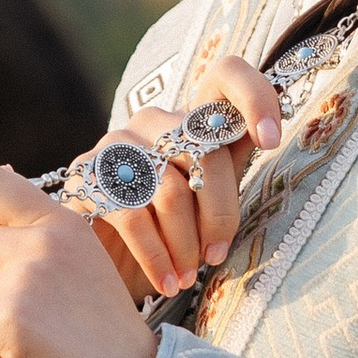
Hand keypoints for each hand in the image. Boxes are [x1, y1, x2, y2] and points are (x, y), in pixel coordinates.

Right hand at [90, 55, 283, 301]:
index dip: (255, 96)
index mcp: (193, 119)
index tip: (271, 140)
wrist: (102, 266)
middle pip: (206, 153)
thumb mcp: (208, 202)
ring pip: (172, 189)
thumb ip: (231, 168)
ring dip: (186, 244)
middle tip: (216, 256)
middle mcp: (156, 121)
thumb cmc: (169, 235)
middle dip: (219, 214)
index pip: (226, 75)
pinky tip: (168, 282)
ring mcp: (117, 142)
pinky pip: (134, 215)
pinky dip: (158, 257)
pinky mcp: (86, 174)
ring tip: (189, 277)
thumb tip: (268, 137)